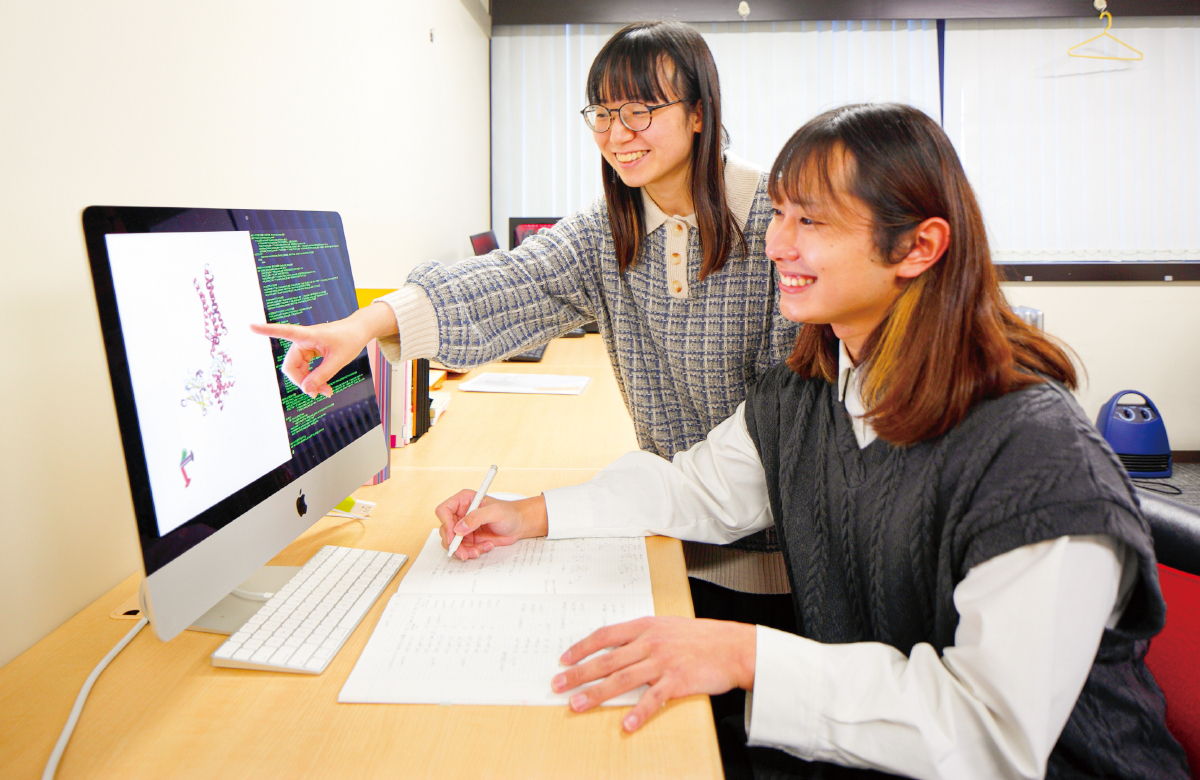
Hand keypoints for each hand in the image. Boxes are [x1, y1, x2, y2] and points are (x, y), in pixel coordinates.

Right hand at [250, 303, 396, 397]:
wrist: (359, 331)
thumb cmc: (349, 339)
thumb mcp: (338, 360)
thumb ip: (322, 375)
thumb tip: (306, 390)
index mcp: (308, 335)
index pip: (284, 332)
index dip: (266, 330)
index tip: (250, 326)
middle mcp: (302, 340)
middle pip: (291, 366)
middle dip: (302, 382)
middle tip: (319, 394)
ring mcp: (305, 347)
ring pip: (298, 370)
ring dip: (309, 383)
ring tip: (326, 392)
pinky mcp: (309, 352)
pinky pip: (305, 369)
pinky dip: (313, 379)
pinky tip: (323, 387)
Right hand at [435, 491, 548, 559]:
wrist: (519, 524)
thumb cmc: (510, 513)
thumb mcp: (494, 512)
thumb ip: (476, 518)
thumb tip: (458, 529)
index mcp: (464, 500)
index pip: (443, 510)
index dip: (445, 524)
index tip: (453, 536)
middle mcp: (461, 513)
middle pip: (445, 530)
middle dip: (454, 543)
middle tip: (464, 552)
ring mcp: (464, 527)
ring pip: (452, 542)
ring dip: (464, 550)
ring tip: (479, 550)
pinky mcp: (469, 538)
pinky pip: (463, 548)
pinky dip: (472, 551)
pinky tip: (486, 547)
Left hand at [551, 616, 755, 732]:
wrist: (732, 646)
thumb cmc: (699, 636)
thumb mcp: (666, 626)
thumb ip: (641, 636)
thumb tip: (615, 649)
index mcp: (644, 627)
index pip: (604, 636)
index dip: (581, 648)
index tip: (564, 660)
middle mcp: (650, 643)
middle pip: (606, 660)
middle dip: (578, 674)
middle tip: (558, 685)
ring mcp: (662, 662)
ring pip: (622, 679)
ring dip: (596, 694)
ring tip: (577, 705)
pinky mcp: (677, 681)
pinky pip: (653, 699)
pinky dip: (639, 713)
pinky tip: (626, 725)